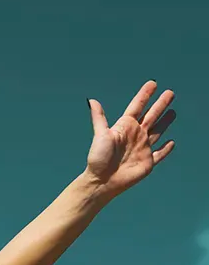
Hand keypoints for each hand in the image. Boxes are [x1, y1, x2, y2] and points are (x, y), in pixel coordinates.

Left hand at [85, 80, 175, 199]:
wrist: (101, 181)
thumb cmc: (98, 158)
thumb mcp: (100, 135)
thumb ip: (99, 118)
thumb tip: (91, 100)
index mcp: (125, 127)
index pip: (137, 106)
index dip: (145, 95)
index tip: (153, 83)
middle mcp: (135, 135)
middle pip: (152, 116)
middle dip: (161, 104)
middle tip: (170, 92)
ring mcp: (142, 148)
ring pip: (158, 131)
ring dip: (165, 122)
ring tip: (173, 112)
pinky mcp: (148, 162)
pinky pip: (159, 154)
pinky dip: (166, 149)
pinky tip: (171, 142)